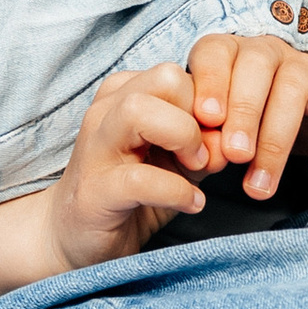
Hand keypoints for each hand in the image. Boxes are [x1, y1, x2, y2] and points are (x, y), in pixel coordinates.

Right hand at [51, 60, 215, 266]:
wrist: (77, 236)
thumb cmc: (134, 193)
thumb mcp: (179, 162)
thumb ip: (206, 145)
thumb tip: (231, 140)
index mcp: (126, 96)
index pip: (179, 72)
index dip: (211, 102)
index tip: (220, 136)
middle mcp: (106, 112)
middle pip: (165, 78)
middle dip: (199, 112)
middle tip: (207, 151)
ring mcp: (96, 148)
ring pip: (139, 111)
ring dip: (184, 138)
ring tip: (196, 169)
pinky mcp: (95, 191)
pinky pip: (140, 178)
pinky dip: (176, 191)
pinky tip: (191, 203)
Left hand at [186, 33, 307, 198]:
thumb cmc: (249, 117)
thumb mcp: (221, 118)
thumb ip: (207, 129)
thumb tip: (200, 158)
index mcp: (230, 51)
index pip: (215, 52)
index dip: (211, 83)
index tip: (207, 120)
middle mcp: (267, 50)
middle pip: (255, 68)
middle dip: (244, 113)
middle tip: (235, 155)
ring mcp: (306, 65)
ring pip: (292, 91)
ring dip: (276, 142)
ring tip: (261, 186)